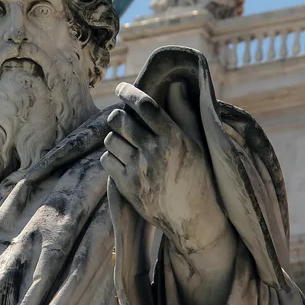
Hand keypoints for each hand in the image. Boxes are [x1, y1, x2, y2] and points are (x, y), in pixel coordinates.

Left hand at [101, 82, 228, 254]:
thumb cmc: (198, 176)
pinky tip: (124, 160)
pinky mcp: (127, 186)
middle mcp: (154, 152)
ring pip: (110, 140)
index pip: (145, 106)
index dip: (130, 92)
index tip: (121, 87)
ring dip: (115, 137)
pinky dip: (111, 156)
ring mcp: (139, 170)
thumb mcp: (197, 143)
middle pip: (120, 121)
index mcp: (174, 138)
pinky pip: (106, 159)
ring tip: (126, 143)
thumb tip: (176, 85)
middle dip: (117, 116)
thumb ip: (184, 113)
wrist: (194, 218)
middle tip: (122, 119)